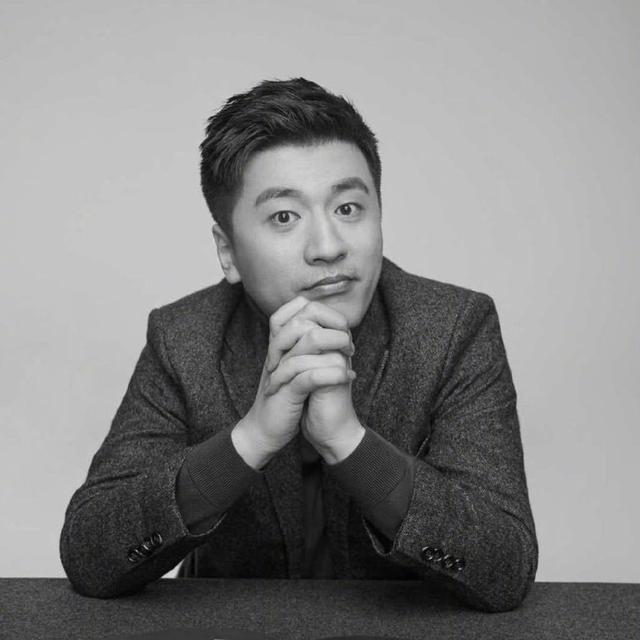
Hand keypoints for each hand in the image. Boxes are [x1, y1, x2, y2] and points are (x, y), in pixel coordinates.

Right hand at [243, 295, 355, 456]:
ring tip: (350, 356)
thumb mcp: (295, 367)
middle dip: (334, 325)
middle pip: (305, 318)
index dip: (324, 310)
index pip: (298, 307)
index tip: (342, 327)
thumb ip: (307, 346)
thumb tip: (334, 328)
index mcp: (280, 342)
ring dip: (338, 345)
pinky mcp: (287, 391)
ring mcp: (281, 369)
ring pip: (310, 340)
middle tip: (348, 343)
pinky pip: (311, 374)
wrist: (264, 431)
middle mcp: (278, 350)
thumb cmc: (284, 399)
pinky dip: (334, 373)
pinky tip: (348, 376)